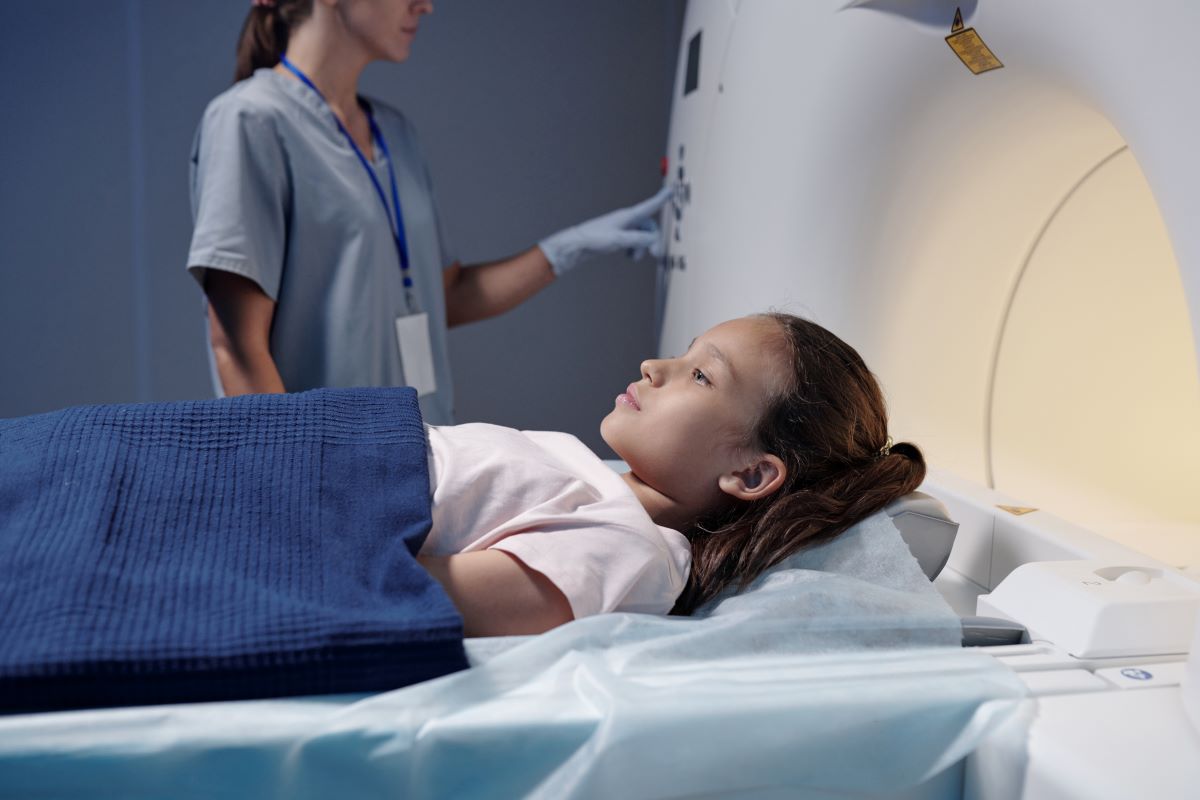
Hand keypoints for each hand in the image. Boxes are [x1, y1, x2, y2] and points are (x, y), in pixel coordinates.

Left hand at [538, 186, 672, 275]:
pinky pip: (634, 242)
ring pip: (642, 237)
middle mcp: (627, 220)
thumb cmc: (594, 239)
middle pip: (649, 227)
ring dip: (642, 248)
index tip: (671, 190)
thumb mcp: (619, 240)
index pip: (649, 206)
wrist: (576, 246)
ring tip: (633, 257)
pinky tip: (628, 256)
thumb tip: (653, 239)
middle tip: (656, 254)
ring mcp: (623, 229)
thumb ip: (638, 239)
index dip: (661, 199)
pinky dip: (634, 250)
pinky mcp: (618, 237)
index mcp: (628, 216)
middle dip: (653, 240)